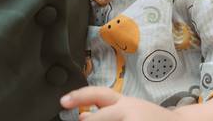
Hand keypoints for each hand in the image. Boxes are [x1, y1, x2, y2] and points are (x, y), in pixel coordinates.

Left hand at [60, 87, 182, 120]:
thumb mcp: (127, 110)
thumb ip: (105, 111)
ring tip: (111, 120)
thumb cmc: (150, 118)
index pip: (98, 94)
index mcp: (123, 102)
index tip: (63, 101)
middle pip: (100, 117)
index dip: (79, 96)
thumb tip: (81, 115)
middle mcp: (128, 110)